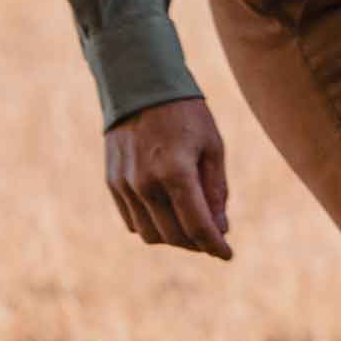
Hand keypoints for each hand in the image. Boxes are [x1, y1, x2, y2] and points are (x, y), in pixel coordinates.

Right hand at [105, 97, 231, 259]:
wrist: (139, 85)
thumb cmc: (185, 114)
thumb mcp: (212, 147)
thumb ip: (215, 191)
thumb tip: (220, 228)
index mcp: (175, 171)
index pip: (198, 226)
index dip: (215, 246)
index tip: (227, 255)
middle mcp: (145, 183)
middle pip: (174, 235)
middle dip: (197, 243)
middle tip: (212, 238)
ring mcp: (125, 185)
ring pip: (150, 234)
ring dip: (173, 238)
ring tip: (189, 226)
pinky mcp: (112, 183)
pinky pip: (132, 221)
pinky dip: (152, 225)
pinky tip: (167, 214)